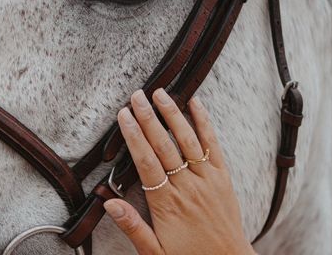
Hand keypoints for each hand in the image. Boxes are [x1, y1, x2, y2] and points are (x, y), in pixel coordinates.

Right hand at [103, 89, 254, 254]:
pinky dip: (204, 123)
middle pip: (164, 145)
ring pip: (188, 140)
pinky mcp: (223, 177)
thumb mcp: (154, 253)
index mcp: (167, 204)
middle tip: (137, 96)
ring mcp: (207, 180)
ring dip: (173, 114)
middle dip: (149, 118)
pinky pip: (213, 145)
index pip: (146, 162)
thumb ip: (132, 226)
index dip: (134, 136)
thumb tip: (108, 203)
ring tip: (160, 93)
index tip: (124, 116)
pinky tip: (195, 104)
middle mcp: (187, 187)